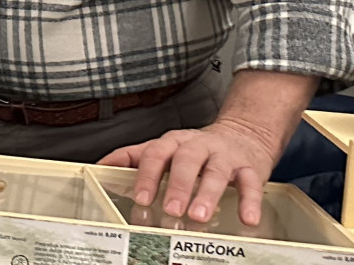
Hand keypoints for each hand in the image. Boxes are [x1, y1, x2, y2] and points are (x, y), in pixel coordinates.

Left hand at [99, 116, 283, 226]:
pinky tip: (247, 218)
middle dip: (177, 186)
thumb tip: (102, 165)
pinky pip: (251, 183)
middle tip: (170, 209)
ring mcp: (225, 156)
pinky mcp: (250, 168)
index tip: (141, 197)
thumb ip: (134, 156)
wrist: (243, 134)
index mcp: (174, 141)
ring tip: (198, 216)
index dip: (147, 175)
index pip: (156, 154)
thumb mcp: (165, 147)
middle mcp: (199, 146)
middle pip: (186, 161)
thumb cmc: (196, 148)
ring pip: (216, 172)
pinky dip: (250, 201)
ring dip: (207, 194)